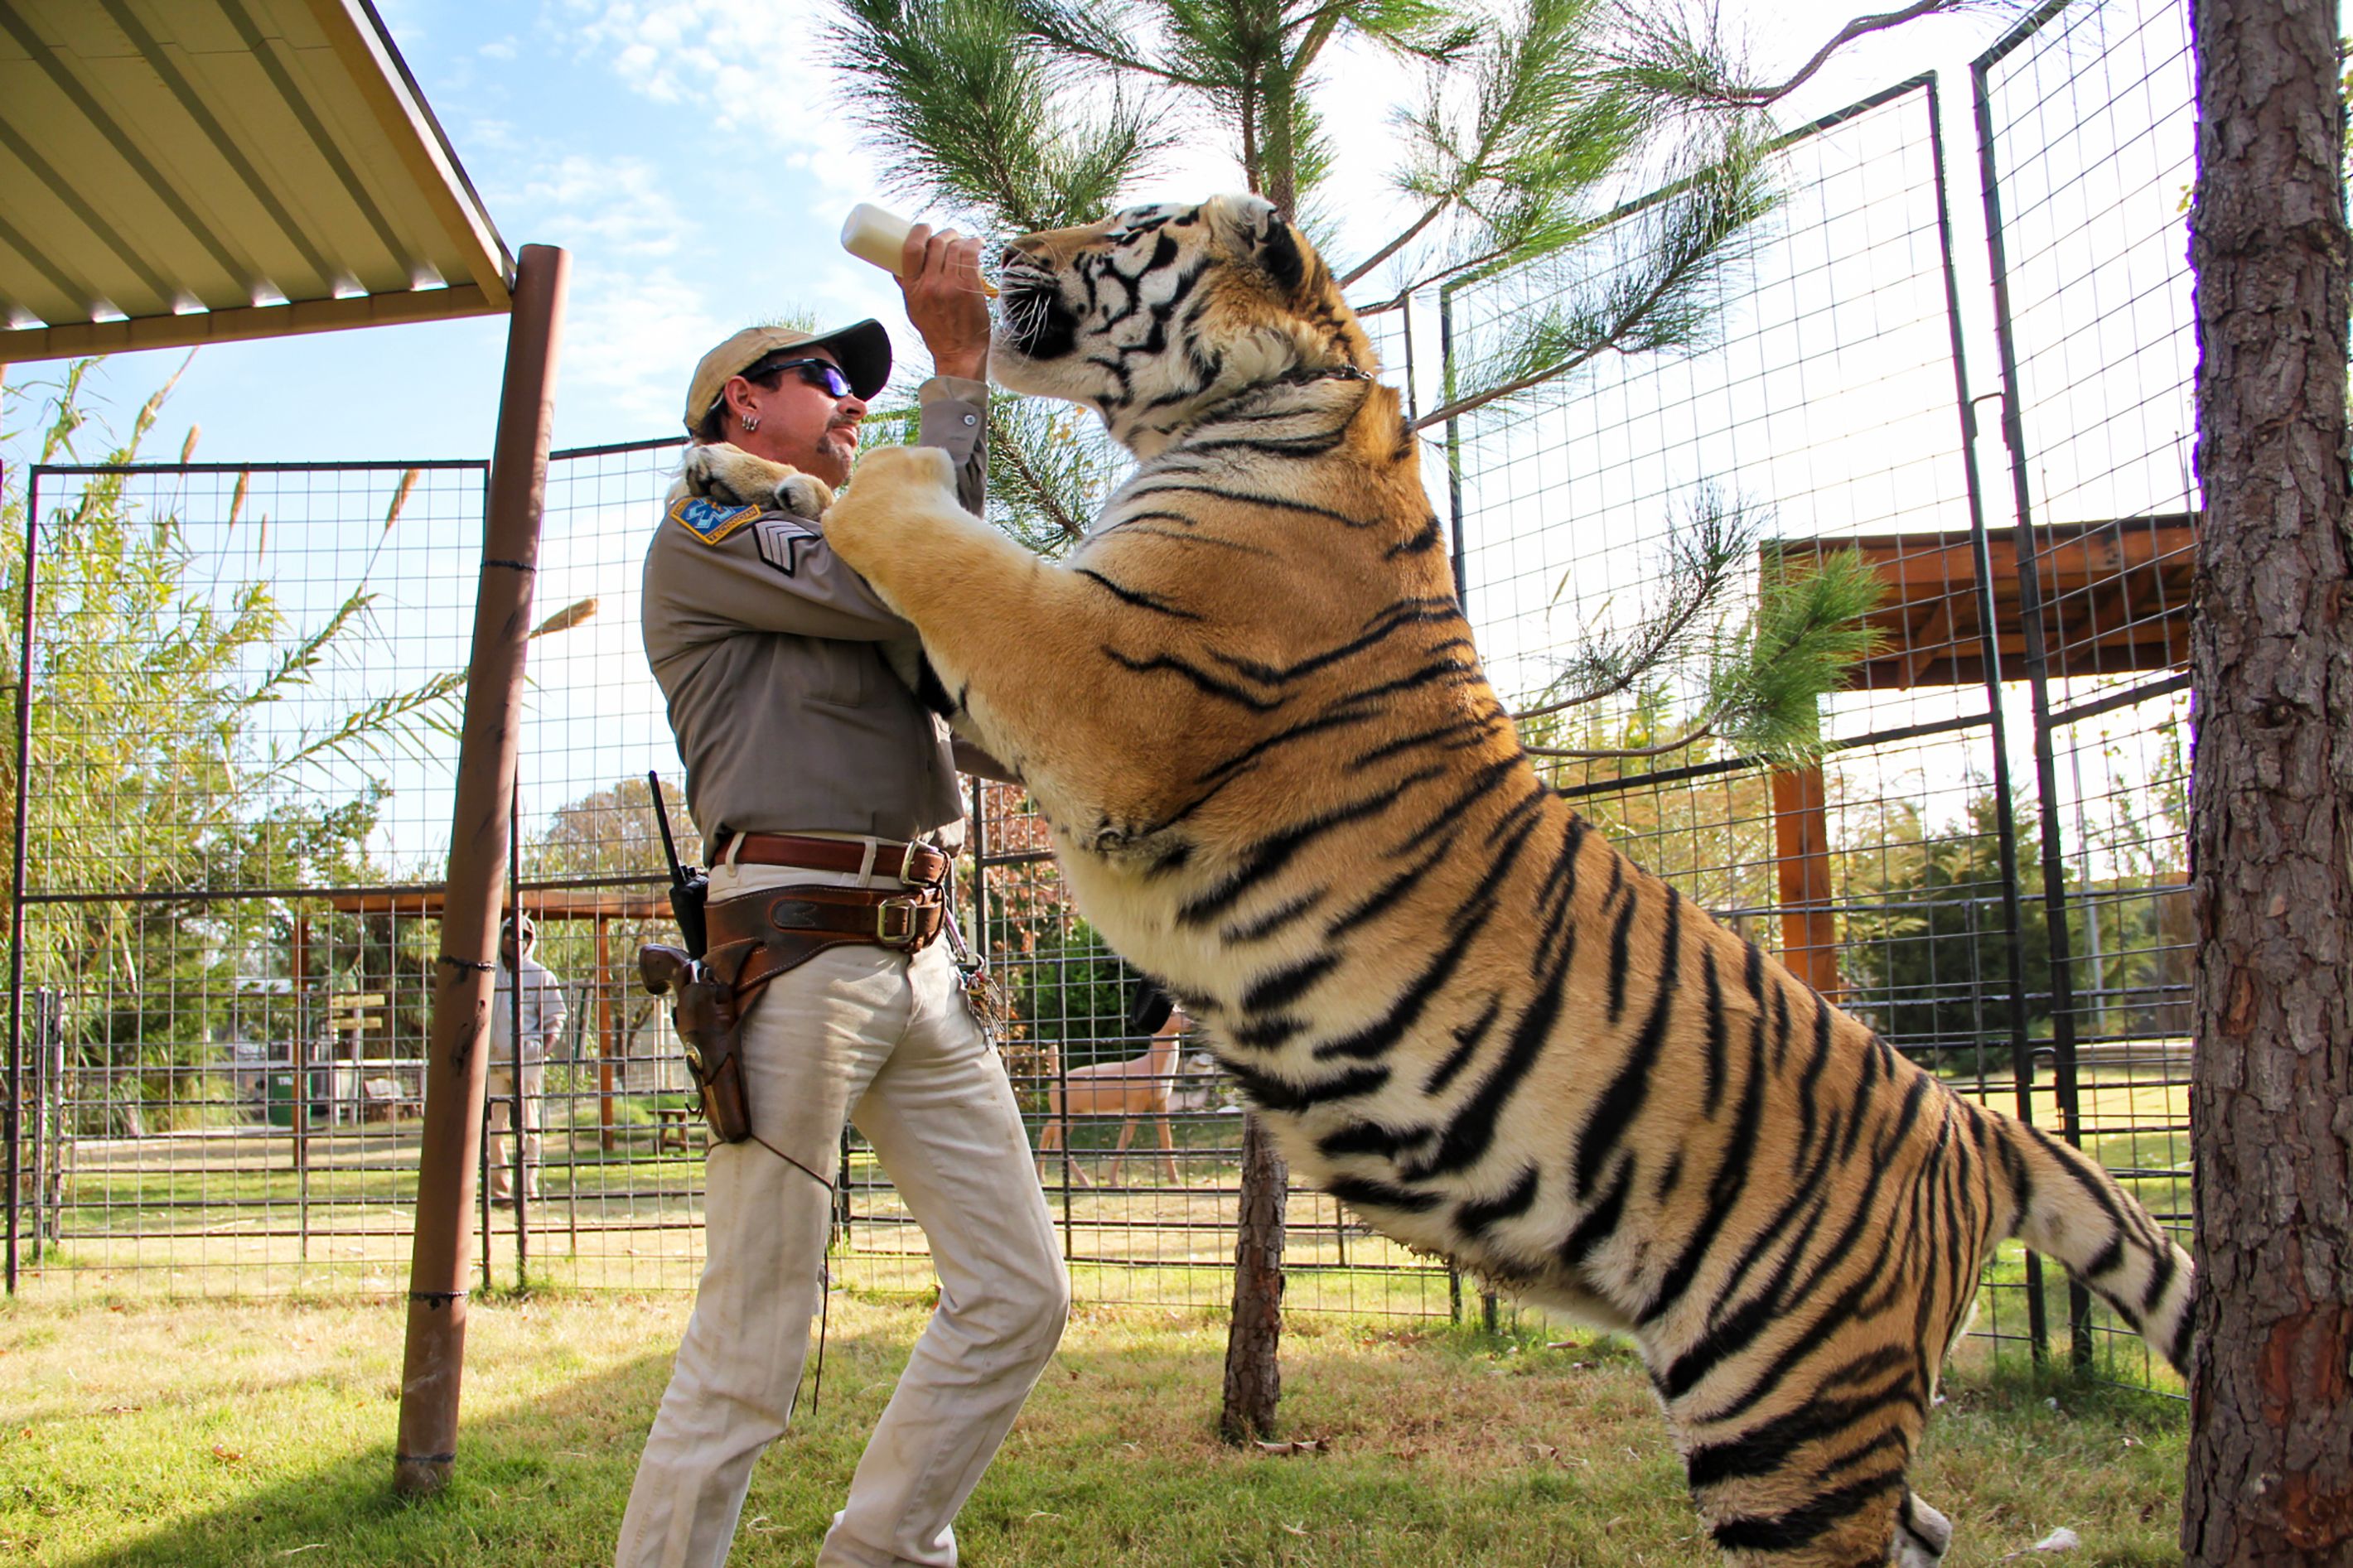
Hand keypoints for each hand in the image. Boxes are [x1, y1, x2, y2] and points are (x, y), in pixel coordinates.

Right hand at [898, 223, 990, 382]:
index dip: (919, 231)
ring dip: (960, 239)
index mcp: (912, 289)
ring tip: (964, 241)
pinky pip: (971, 255)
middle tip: (950, 236)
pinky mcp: (969, 288)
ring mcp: (950, 286)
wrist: (959, 353)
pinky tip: (976, 243)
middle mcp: (930, 285)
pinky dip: (974, 244)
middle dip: (944, 234)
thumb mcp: (913, 309)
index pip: (911, 249)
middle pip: (936, 244)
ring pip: (954, 247)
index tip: (924, 227)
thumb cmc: (937, 331)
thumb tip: (895, 267)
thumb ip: (907, 287)